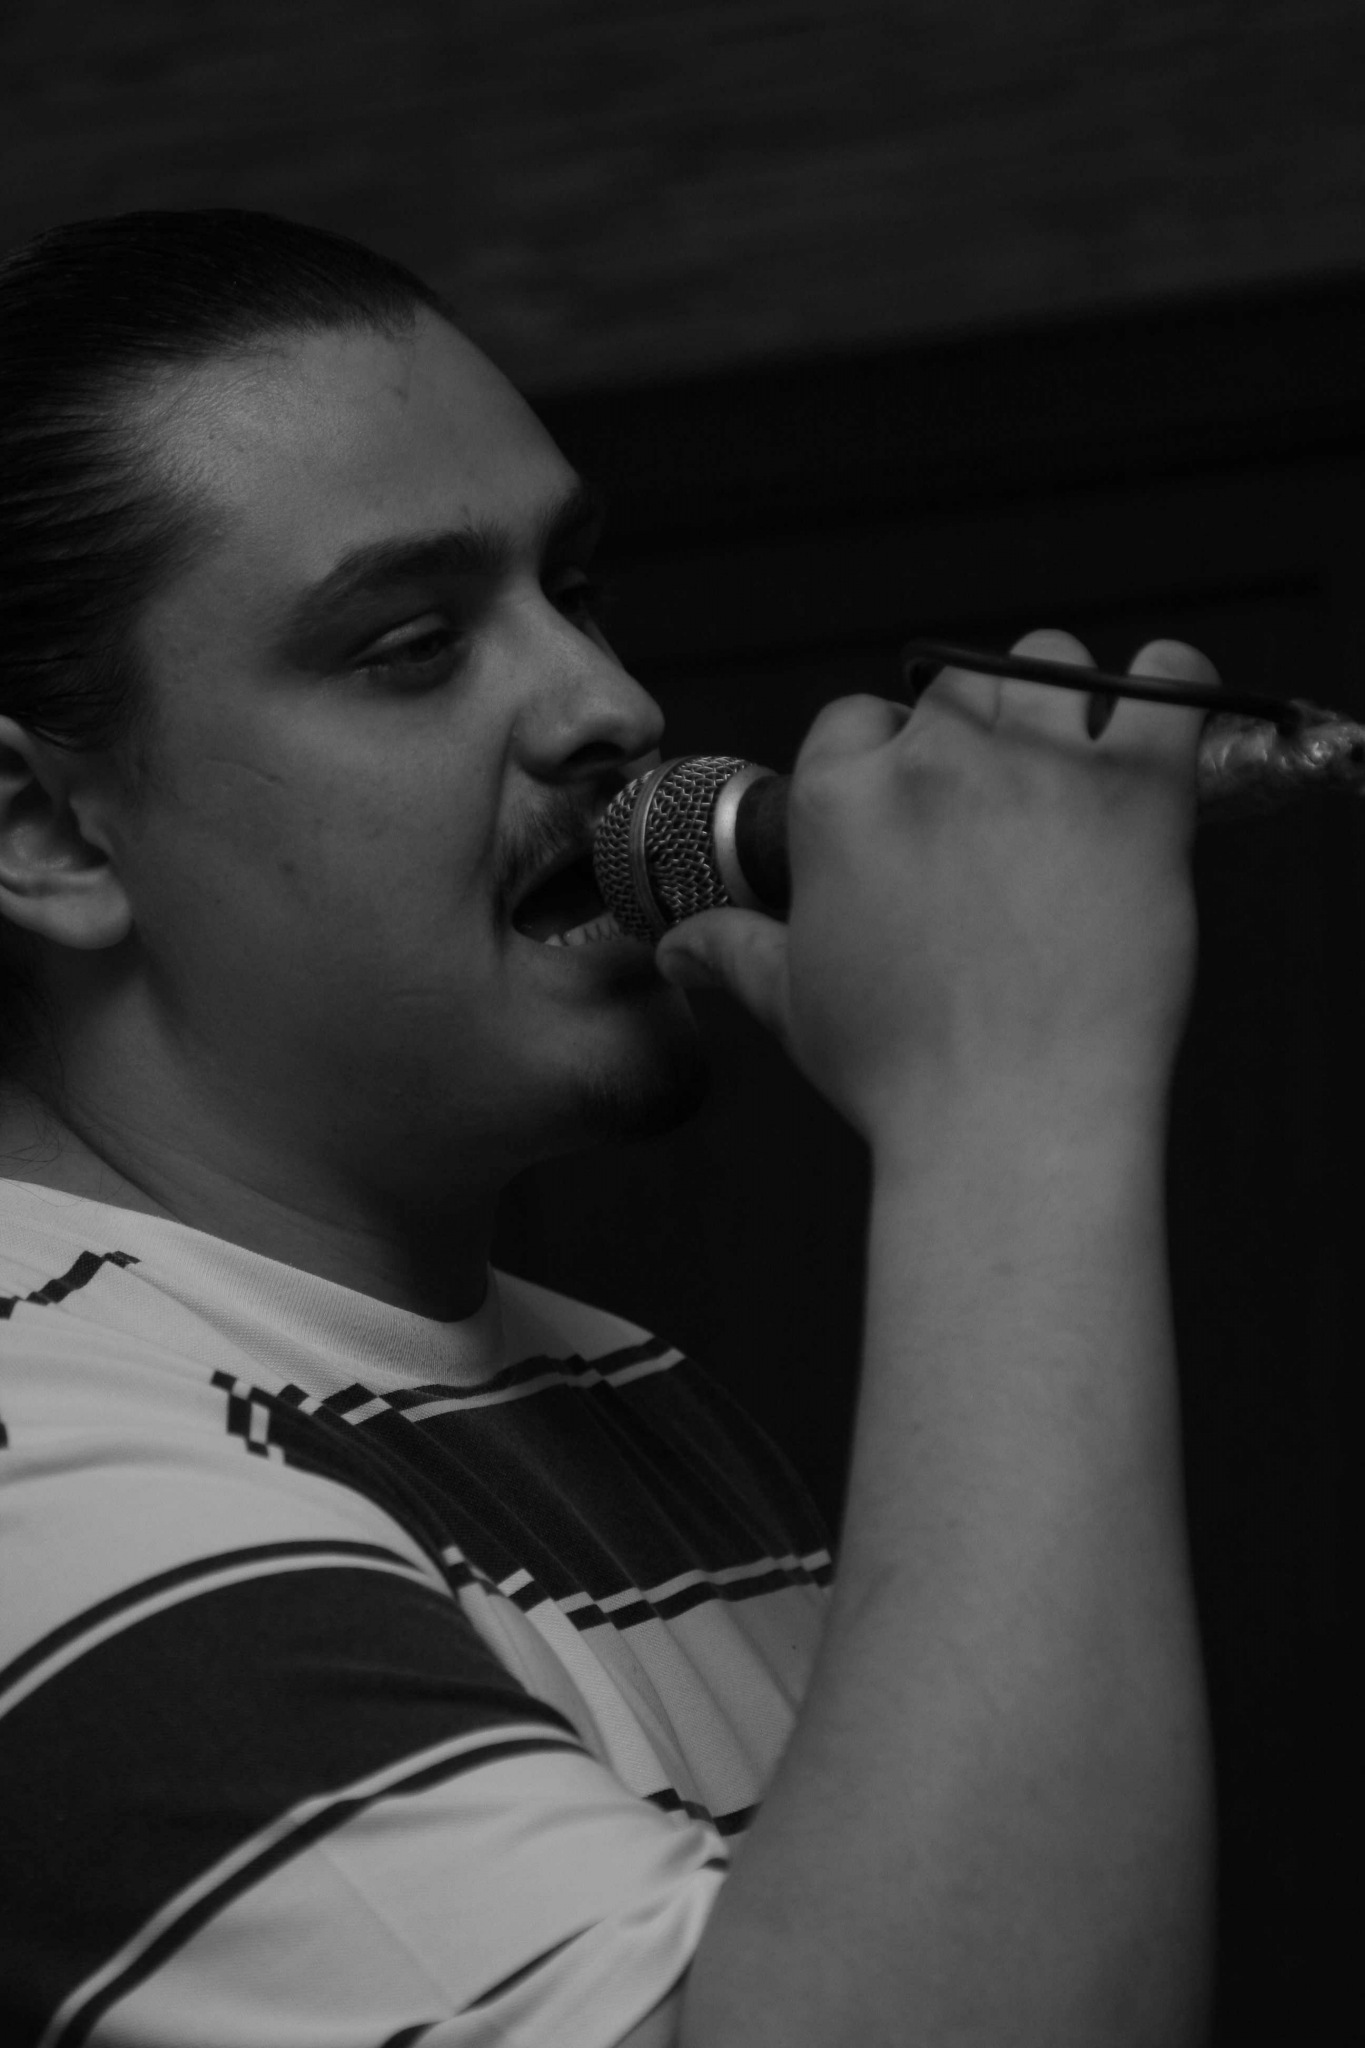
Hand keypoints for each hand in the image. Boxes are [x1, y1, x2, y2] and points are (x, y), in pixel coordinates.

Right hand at [656, 631, 1211, 1142]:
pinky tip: (1154, 725)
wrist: (1014, 1122)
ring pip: (1048, 662)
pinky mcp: (1136, 790)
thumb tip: (672, 947)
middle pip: (954, 685)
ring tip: (1068, 765)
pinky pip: (1167, 681)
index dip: (885, 759)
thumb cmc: (900, 1074)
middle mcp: (936, 761)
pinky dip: (1168, 680)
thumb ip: (735, 951)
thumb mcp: (794, 1005)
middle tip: (997, 810)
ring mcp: (1039, 766)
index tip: (914, 810)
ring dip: (1055, 700)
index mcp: (842, 799)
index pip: (856, 718)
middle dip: (972, 731)